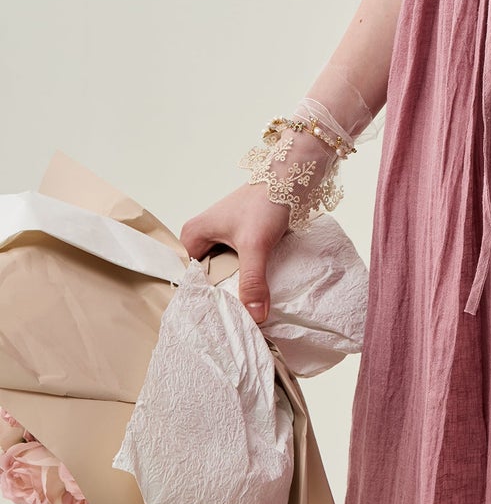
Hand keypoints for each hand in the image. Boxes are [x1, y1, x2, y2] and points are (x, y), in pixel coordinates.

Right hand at [179, 182, 294, 329]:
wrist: (293, 176)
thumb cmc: (266, 200)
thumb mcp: (256, 244)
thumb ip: (252, 281)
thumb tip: (254, 318)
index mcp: (192, 236)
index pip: (185, 279)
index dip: (197, 302)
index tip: (207, 325)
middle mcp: (203, 238)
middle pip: (203, 280)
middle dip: (215, 301)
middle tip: (224, 327)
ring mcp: (222, 239)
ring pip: (222, 276)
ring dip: (232, 293)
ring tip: (238, 320)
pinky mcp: (241, 241)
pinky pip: (237, 269)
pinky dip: (244, 283)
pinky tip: (252, 300)